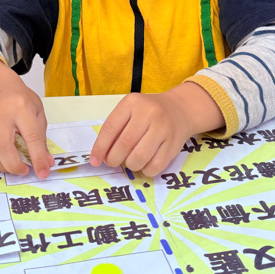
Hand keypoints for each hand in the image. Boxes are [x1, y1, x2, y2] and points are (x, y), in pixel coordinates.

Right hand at [0, 57, 51, 178]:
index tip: (43, 173)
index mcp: (21, 107)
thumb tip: (46, 163)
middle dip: (15, 166)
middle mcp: (0, 114)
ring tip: (15, 168)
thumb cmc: (21, 100)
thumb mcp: (38, 113)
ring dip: (4, 167)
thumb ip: (41, 139)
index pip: (31, 137)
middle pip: (3, 147)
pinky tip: (3, 163)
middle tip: (25, 171)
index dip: (38, 158)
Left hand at [89, 82, 224, 177]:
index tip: (94, 160)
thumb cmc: (149, 111)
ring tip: (130, 160)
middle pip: (124, 144)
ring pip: (139, 158)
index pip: (110, 128)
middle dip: (113, 159)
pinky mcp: (173, 144)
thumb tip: (101, 154)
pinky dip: (145, 170)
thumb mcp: (130, 110)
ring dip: (130, 165)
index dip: (100, 147)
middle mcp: (148, 114)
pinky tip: (144, 163)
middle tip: (112, 161)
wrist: (180, 109)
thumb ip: (116, 128)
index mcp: (132, 103)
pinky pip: (155, 166)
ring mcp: (163, 129)